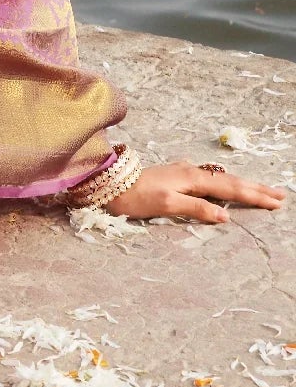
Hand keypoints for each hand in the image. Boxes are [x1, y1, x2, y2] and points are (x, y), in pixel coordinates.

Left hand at [106, 161, 285, 224]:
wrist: (108, 183)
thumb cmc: (135, 196)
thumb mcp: (166, 204)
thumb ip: (196, 208)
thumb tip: (225, 216)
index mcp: (193, 178)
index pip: (231, 188)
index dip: (255, 195)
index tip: (276, 202)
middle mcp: (191, 171)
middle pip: (230, 180)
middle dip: (256, 188)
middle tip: (280, 195)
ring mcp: (183, 171)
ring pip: (220, 178)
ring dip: (243, 184)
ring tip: (261, 190)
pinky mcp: (176, 174)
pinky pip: (209, 179)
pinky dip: (224, 183)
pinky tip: (224, 183)